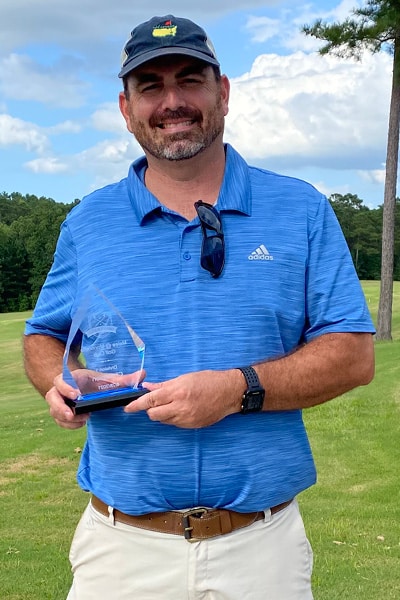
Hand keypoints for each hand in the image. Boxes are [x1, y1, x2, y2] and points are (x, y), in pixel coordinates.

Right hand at [47, 369, 145, 429]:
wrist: (84, 388)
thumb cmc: (96, 382)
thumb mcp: (108, 380)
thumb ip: (124, 379)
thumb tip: (143, 374)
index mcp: (69, 378)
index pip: (60, 381)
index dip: (65, 388)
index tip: (76, 395)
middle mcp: (60, 390)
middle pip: (51, 398)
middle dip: (60, 408)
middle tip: (73, 415)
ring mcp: (59, 403)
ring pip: (54, 412)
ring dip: (66, 419)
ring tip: (83, 420)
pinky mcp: (61, 413)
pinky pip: (60, 421)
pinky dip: (69, 425)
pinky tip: (82, 423)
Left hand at [124, 369, 243, 427]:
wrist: (230, 392)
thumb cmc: (209, 380)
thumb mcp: (185, 377)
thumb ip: (165, 385)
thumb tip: (148, 387)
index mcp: (178, 391)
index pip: (151, 400)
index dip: (137, 405)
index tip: (128, 408)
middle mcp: (181, 407)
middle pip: (153, 414)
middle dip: (150, 409)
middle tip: (156, 402)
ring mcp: (187, 418)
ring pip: (164, 420)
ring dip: (162, 413)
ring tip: (173, 403)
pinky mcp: (193, 426)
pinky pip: (175, 424)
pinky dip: (173, 418)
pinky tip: (182, 409)